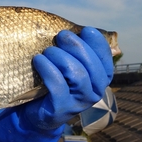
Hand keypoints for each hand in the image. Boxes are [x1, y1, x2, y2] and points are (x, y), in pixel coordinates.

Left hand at [0, 27, 113, 141]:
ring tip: (47, 51)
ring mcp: (80, 102)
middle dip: (76, 46)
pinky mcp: (62, 109)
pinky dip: (47, 69)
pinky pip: (58, 86)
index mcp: (100, 78)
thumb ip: (74, 51)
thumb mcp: (67, 66)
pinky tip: (38, 60)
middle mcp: (95, 91)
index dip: (97, 42)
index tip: (85, 30)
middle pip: (91, 65)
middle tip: (61, 36)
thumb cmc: (53, 82)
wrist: (36, 112)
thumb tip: (72, 28)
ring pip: (77, 74)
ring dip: (60, 57)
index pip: (105, 57)